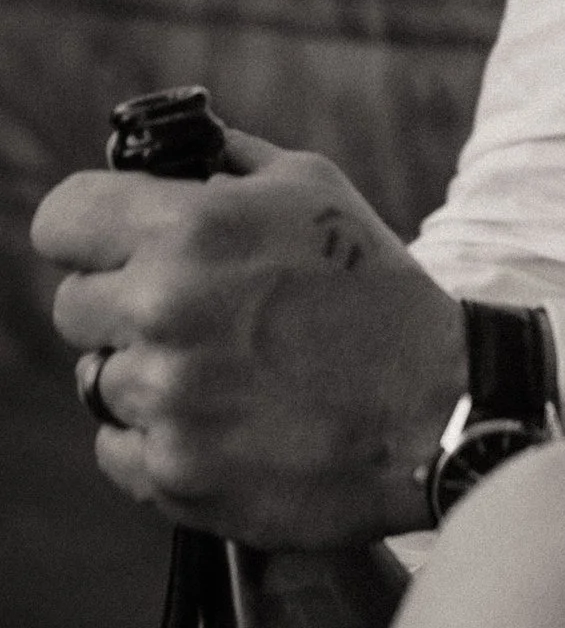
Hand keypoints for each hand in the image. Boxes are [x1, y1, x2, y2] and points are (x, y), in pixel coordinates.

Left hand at [33, 134, 467, 548]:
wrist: (440, 413)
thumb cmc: (378, 295)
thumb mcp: (315, 189)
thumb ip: (222, 162)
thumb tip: (155, 154)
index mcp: (189, 230)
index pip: (61, 221)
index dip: (89, 234)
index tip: (115, 251)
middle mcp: (164, 310)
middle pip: (75, 307)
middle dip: (126, 309)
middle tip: (200, 322)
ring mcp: (167, 398)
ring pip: (100, 381)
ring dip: (152, 378)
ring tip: (231, 379)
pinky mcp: (176, 472)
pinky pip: (117, 450)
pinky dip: (160, 441)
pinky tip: (226, 427)